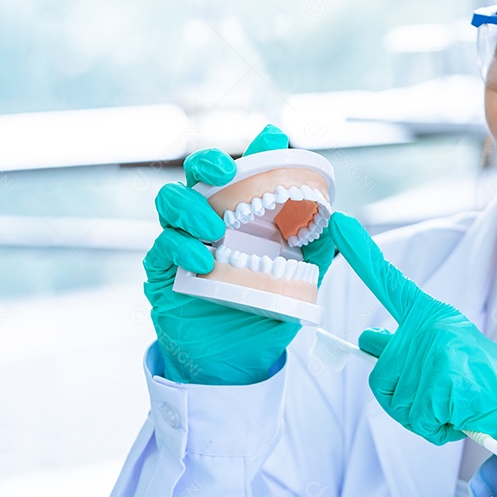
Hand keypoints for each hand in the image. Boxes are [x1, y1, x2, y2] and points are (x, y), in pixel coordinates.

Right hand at [144, 126, 335, 384]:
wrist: (237, 361)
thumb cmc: (263, 311)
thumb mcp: (298, 278)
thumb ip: (314, 246)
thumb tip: (335, 214)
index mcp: (236, 216)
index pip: (238, 174)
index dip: (251, 150)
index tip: (272, 136)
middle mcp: (204, 223)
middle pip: (192, 177)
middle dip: (206, 165)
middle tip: (226, 172)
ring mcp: (180, 245)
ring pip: (168, 204)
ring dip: (190, 208)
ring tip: (213, 227)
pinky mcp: (162, 274)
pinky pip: (161, 248)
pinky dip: (182, 248)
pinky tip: (203, 260)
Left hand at [328, 212, 496, 490]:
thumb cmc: (491, 386)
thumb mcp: (445, 358)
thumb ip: (406, 348)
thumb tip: (365, 338)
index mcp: (433, 316)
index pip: (390, 283)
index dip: (362, 254)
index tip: (340, 223)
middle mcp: (433, 326)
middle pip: (381, 379)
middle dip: (408, 404)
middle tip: (449, 399)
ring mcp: (439, 351)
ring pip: (398, 406)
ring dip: (426, 420)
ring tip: (461, 407)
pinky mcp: (447, 381)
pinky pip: (422, 421)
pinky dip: (442, 430)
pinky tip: (468, 416)